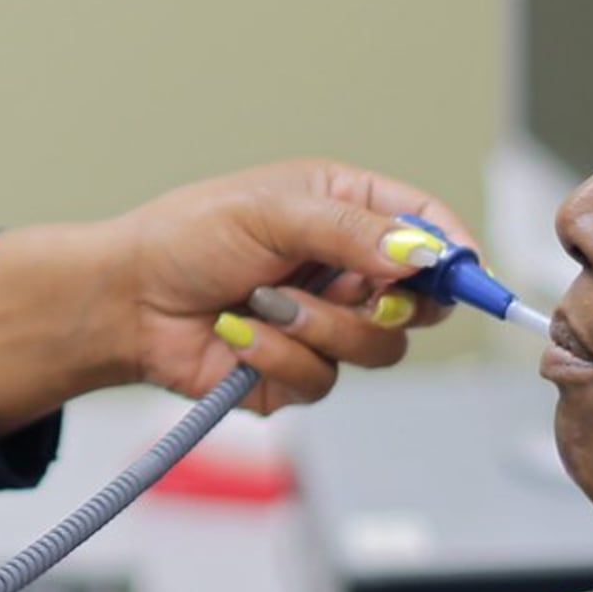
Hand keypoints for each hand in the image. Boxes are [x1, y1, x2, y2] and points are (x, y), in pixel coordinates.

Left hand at [0, 159, 465, 428]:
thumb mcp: (269, 213)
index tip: (466, 272)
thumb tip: (421, 252)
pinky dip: (277, 355)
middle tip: (360, 291)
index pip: (426, 226)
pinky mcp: (298, 373)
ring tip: (262, 302)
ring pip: (378, 346)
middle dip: (391, 301)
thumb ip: (349, 231)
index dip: (453, 252)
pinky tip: (238, 333)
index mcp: (345, 211)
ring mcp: (326, 325)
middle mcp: (345, 269)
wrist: (126, 302)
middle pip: (422, 300)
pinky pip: (322, 379)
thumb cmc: (186, 238)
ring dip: (318, 325)